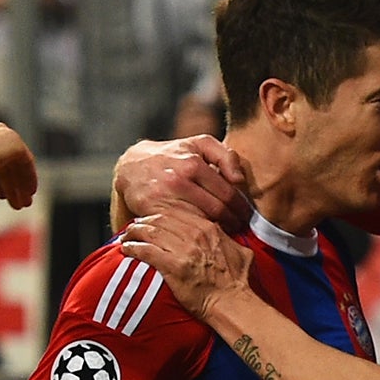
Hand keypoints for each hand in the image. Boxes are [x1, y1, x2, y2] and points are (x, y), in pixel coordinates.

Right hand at [113, 136, 251, 232]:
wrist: (132, 166)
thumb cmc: (173, 155)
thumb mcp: (199, 144)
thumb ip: (226, 155)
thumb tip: (239, 179)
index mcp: (193, 163)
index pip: (227, 193)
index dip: (241, 208)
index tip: (246, 216)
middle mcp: (178, 180)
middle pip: (216, 211)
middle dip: (232, 222)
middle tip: (239, 228)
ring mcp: (164, 198)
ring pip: (200, 223)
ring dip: (216, 231)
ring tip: (225, 233)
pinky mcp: (152, 213)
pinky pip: (181, 229)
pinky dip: (195, 234)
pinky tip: (203, 235)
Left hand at [119, 209, 253, 319]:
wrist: (232, 302)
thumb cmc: (238, 283)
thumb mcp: (240, 252)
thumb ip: (227, 238)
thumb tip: (223, 232)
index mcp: (208, 229)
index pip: (177, 213)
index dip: (160, 215)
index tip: (151, 219)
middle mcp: (194, 235)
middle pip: (160, 219)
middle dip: (143, 221)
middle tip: (134, 227)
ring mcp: (183, 250)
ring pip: (150, 232)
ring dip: (134, 233)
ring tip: (126, 237)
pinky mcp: (172, 267)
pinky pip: (146, 251)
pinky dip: (133, 248)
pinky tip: (126, 249)